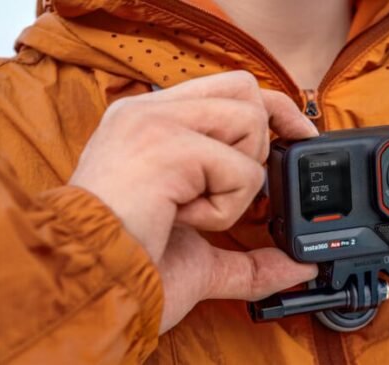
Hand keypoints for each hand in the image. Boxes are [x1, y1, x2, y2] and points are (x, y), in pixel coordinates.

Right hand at [69, 71, 318, 332]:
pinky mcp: (167, 145)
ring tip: (195, 210)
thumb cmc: (131, 270)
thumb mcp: (202, 258)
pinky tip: (183, 219)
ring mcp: (155, 122)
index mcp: (152, 123)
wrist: (88, 289)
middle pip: (246, 91)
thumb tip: (301, 268)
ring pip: (249, 121)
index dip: (274, 109)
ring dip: (239, 181)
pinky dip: (226, 207)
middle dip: (259, 145)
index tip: (299, 137)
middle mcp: (149, 111)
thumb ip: (252, 260)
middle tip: (232, 188)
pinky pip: (241, 169)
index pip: (230, 87)